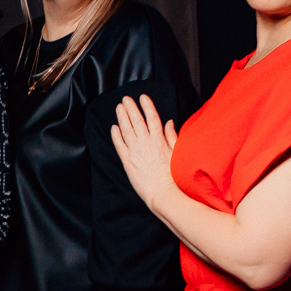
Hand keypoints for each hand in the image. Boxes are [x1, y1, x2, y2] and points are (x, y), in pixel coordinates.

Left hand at [109, 94, 182, 211]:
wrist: (163, 192)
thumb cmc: (173, 175)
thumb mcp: (177, 153)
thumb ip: (172, 136)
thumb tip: (169, 122)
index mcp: (159, 140)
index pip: (152, 118)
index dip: (147, 106)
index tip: (142, 97)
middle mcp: (146, 143)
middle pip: (137, 121)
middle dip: (131, 108)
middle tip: (126, 98)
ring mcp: (135, 152)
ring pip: (127, 130)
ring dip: (122, 118)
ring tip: (119, 107)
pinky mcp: (128, 162)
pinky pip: (120, 146)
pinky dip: (116, 136)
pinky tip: (114, 127)